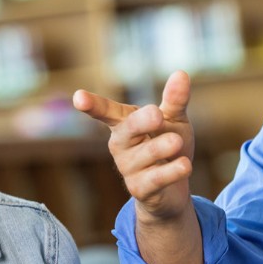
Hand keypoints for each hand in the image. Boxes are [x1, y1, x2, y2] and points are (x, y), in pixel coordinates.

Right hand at [73, 70, 195, 222]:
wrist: (173, 190)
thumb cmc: (168, 147)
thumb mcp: (174, 121)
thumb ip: (175, 101)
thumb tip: (180, 73)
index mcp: (125, 124)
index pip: (107, 111)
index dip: (93, 105)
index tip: (78, 97)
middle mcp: (121, 145)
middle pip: (127, 129)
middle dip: (141, 121)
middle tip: (157, 114)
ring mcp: (128, 168)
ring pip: (147, 153)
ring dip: (164, 146)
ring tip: (177, 143)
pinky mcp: (139, 189)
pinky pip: (156, 178)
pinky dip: (173, 170)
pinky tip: (184, 165)